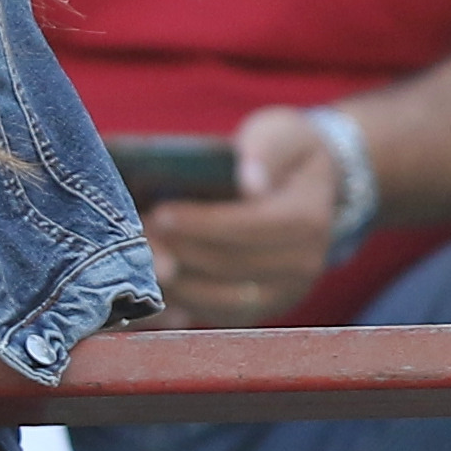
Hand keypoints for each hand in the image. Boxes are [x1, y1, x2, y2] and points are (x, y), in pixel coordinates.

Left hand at [139, 105, 346, 326]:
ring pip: (221, 299)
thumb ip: (266, 149)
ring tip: (142, 258)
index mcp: (307, 219)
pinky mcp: (262, 311)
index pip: (250, 227)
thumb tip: (250, 181)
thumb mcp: (281, 133)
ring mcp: (284, 294)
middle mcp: (302, 265)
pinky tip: (155, 284)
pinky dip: (183, 303)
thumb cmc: (285, 155)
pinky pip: (217, 316)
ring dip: (176, 282)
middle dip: (180, 251)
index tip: (161, 213)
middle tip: (138, 235)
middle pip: (230, 266)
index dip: (203, 223)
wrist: (311, 191)